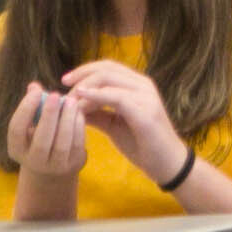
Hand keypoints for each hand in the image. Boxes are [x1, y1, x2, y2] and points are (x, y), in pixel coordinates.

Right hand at [6, 84, 89, 179]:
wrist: (54, 164)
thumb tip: (34, 86)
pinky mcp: (73, 165)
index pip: (16, 129)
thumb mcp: (32, 122)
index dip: (25, 109)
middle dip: (49, 115)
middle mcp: (33, 162)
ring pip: (61, 144)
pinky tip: (79, 112)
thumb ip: (33, 105)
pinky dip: (78, 127)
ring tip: (71, 101)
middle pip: (40, 141)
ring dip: (67, 120)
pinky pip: (76, 145)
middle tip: (56, 94)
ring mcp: (54, 167)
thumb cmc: (40, 135)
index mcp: (16, 149)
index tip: (37, 91)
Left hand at [62, 60, 188, 186]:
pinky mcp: (145, 112)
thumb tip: (72, 107)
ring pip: (110, 79)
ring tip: (69, 100)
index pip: (108, 67)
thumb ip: (97, 114)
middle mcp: (143, 85)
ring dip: (85, 87)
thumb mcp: (114, 126)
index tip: (65, 81)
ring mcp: (146, 97)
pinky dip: (97, 96)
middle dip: (82, 75)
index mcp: (137, 86)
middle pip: (107, 69)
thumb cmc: (143, 145)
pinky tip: (82, 100)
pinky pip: (117, 97)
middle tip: (63, 87)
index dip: (85, 70)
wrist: (167, 165)